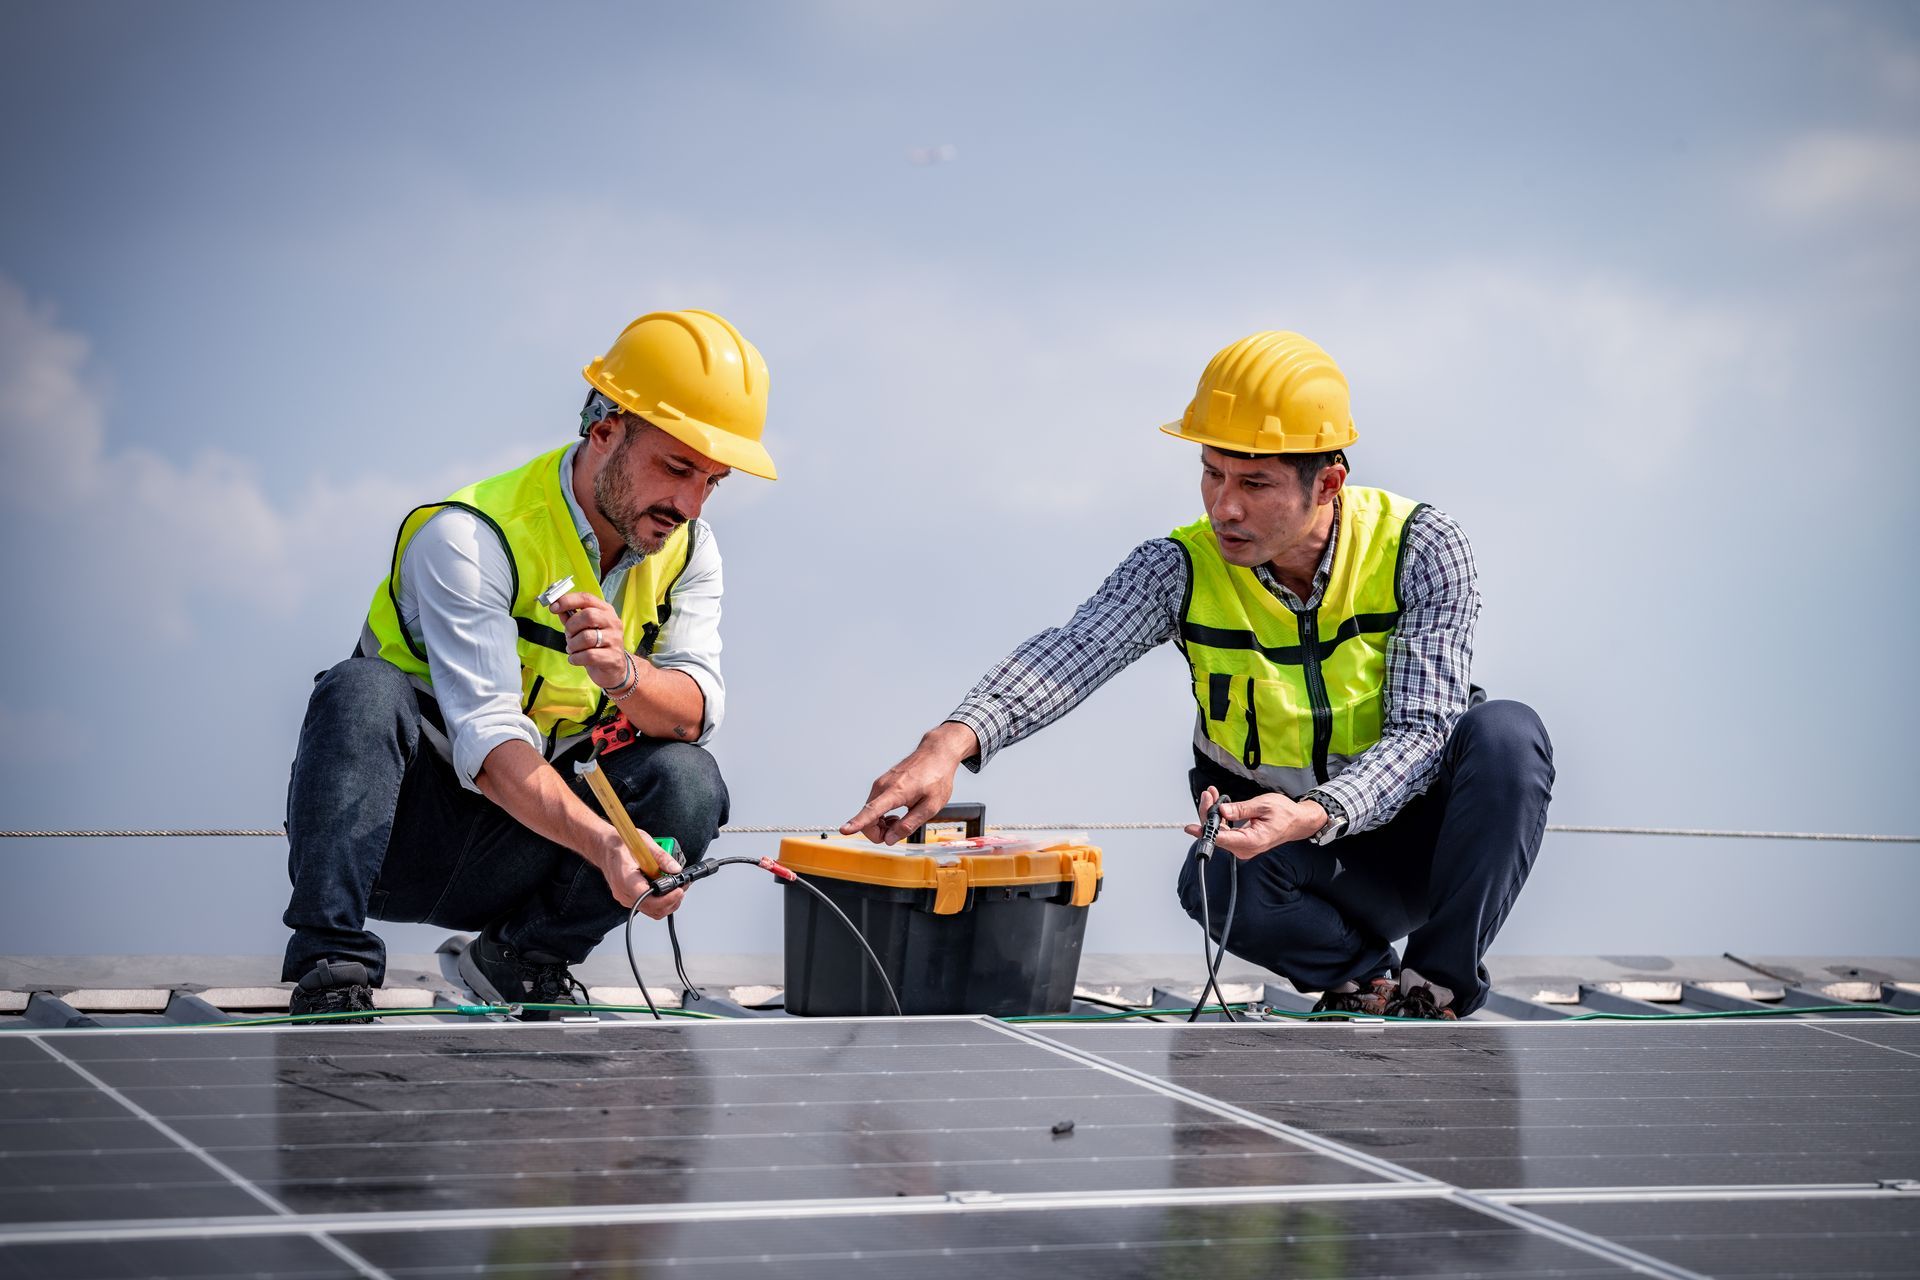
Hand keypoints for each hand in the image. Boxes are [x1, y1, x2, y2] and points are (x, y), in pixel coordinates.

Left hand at [550, 590, 628, 690]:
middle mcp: (612, 622)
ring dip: (573, 645)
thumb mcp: (584, 628)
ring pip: (587, 637)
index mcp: (605, 611)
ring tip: (574, 649)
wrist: (614, 669)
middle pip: (588, 615)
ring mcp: (615, 640)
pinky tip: (575, 659)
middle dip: (572, 626)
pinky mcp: (612, 657)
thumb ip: (571, 617)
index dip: (568, 600)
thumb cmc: (597, 645)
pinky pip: (588, 655)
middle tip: (569, 635)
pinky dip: (576, 658)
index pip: (586, 598)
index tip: (553, 607)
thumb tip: (556, 606)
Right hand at [596, 829, 685, 917]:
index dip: (665, 899)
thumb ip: (661, 856)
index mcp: (625, 878)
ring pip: (652, 911)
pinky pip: (648, 906)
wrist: (603, 846)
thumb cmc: (619, 844)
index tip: (678, 890)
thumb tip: (675, 869)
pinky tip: (668, 888)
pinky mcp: (630, 898)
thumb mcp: (643, 842)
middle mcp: (624, 893)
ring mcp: (626, 897)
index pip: (646, 898)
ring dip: (669, 902)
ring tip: (677, 886)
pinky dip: (661, 900)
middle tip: (683, 886)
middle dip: (672, 900)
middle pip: (652, 909)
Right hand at [840, 722, 977, 844]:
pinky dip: (882, 816)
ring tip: (901, 820)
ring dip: (882, 824)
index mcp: (896, 792)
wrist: (936, 754)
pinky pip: (874, 806)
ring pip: (870, 813)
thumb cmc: (937, 777)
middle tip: (898, 833)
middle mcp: (883, 786)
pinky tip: (896, 814)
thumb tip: (890, 839)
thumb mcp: (931, 806)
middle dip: (879, 833)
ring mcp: (881, 783)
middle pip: (868, 818)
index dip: (857, 823)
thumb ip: (909, 824)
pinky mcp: (881, 784)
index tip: (844, 830)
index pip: (872, 811)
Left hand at [1182, 786, 1328, 859]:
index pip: (1222, 839)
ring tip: (1212, 794)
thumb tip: (1221, 809)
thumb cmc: (1285, 814)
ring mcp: (1243, 847)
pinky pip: (1225, 832)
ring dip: (1213, 814)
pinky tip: (1218, 804)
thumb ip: (1240, 809)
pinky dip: (1220, 818)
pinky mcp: (1241, 842)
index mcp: (1252, 841)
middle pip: (1217, 834)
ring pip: (1219, 832)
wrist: (1297, 821)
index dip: (1205, 831)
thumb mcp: (1262, 805)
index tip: (1191, 827)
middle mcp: (1245, 848)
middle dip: (1208, 813)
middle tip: (1208, 794)